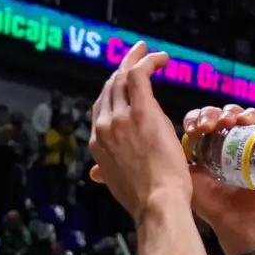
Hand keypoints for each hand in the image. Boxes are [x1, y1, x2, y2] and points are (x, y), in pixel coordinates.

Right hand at [89, 41, 191, 217]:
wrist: (157, 204)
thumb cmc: (145, 199)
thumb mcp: (117, 183)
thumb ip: (107, 172)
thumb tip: (96, 173)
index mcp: (98, 142)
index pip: (102, 107)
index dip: (113, 90)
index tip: (125, 81)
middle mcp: (104, 125)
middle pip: (110, 87)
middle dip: (121, 68)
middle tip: (135, 55)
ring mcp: (119, 117)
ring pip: (122, 78)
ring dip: (134, 60)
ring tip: (144, 51)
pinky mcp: (141, 112)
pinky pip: (139, 75)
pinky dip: (147, 61)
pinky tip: (159, 57)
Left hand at [181, 103, 254, 238]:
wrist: (241, 223)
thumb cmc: (214, 206)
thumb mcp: (189, 179)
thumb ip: (177, 161)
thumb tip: (163, 139)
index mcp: (208, 147)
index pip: (200, 122)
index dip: (195, 119)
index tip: (193, 129)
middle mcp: (229, 142)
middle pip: (218, 114)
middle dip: (210, 114)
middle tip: (208, 126)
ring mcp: (249, 143)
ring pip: (239, 114)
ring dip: (230, 112)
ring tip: (227, 121)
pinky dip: (253, 116)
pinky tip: (245, 120)